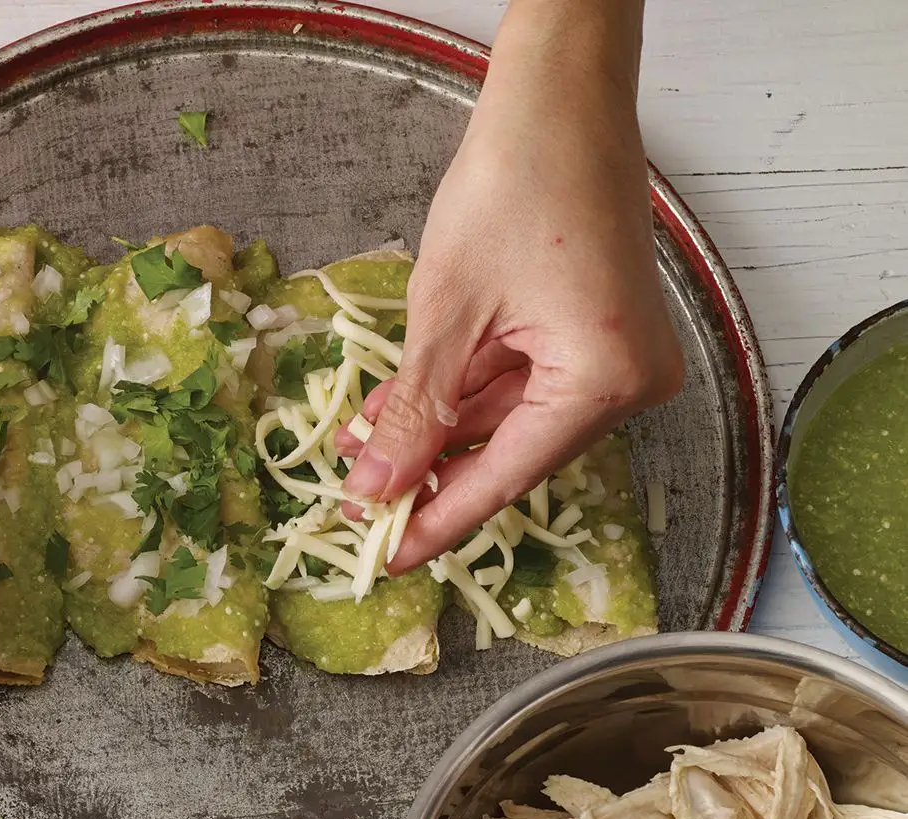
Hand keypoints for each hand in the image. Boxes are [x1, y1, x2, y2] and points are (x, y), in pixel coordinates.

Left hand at [342, 0, 682, 572]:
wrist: (560, 94)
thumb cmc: (514, 181)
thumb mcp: (446, 314)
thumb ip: (414, 414)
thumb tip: (375, 491)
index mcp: (605, 381)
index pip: (504, 477)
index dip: (437, 522)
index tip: (383, 558)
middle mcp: (626, 382)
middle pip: (507, 454)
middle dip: (426, 472)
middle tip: (357, 500)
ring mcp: (614, 358)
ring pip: (506, 422)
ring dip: (433, 432)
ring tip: (360, 446)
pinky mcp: (592, 336)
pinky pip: (517, 386)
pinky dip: (459, 397)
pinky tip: (398, 408)